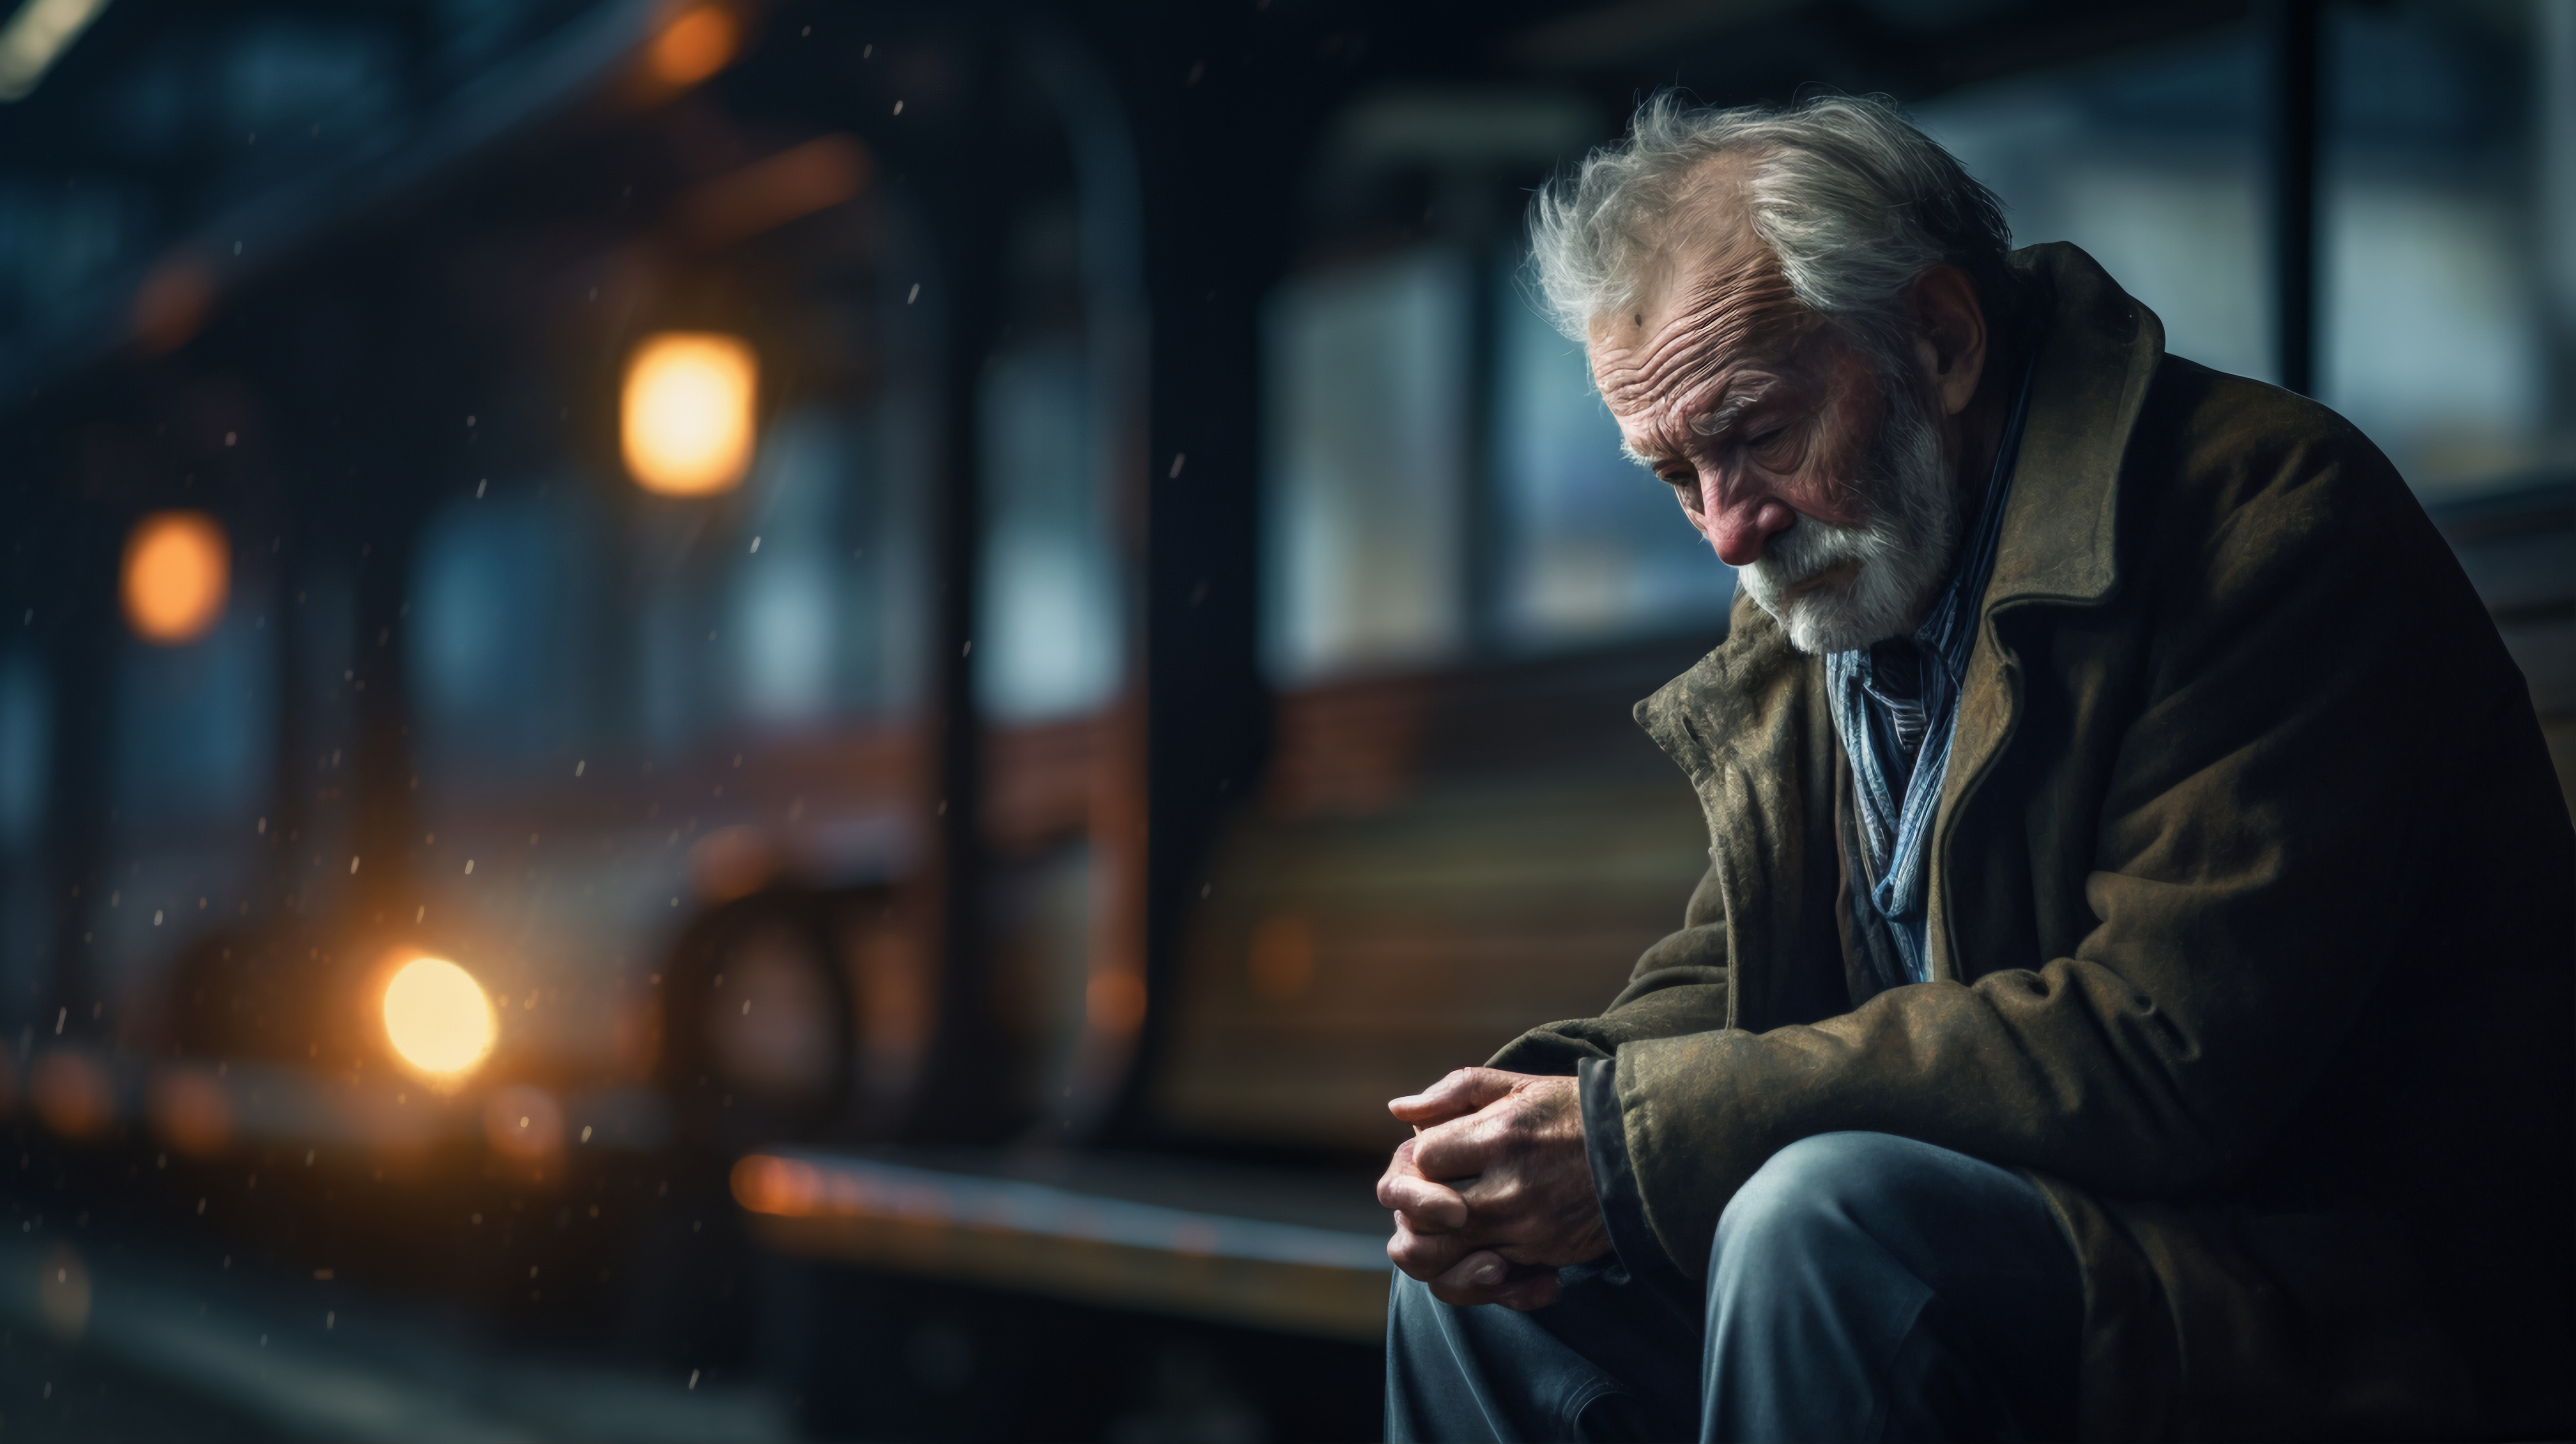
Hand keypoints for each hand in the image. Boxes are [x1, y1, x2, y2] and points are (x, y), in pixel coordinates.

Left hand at [1376, 1068, 1611, 1310]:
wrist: (1644, 1153)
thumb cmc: (1573, 1111)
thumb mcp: (1517, 1085)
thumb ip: (1455, 1092)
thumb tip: (1399, 1111)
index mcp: (1499, 1135)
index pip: (1421, 1159)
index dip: (1415, 1161)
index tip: (1431, 1156)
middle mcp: (1508, 1187)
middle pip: (1423, 1217)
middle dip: (1414, 1208)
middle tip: (1430, 1197)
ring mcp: (1525, 1228)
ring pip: (1444, 1259)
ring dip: (1434, 1248)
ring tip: (1446, 1229)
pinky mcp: (1541, 1256)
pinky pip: (1484, 1280)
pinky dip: (1471, 1272)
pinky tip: (1482, 1250)